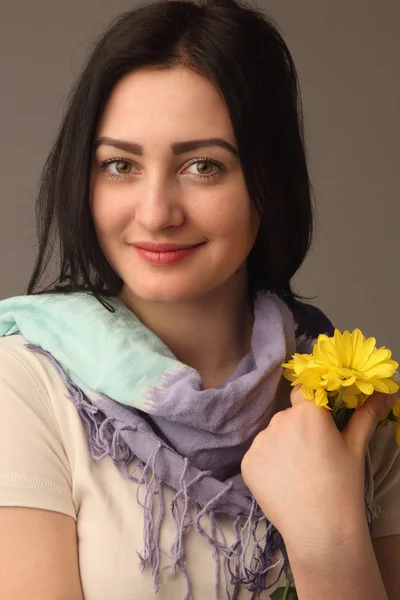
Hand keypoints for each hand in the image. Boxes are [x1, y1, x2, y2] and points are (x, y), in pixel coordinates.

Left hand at [241, 386, 397, 559]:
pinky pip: (259, 454)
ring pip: (273, 435)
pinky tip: (284, 482)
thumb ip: (367, 413)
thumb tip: (389, 392)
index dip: (311, 406)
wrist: (321, 530)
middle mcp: (279, 419)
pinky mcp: (247, 462)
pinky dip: (268, 464)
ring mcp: (260, 441)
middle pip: (288, 416)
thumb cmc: (343, 485)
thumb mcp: (355, 446)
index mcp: (307, 411)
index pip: (304, 392)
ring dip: (283, 446)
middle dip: (300, 430)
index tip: (320, 424)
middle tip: (315, 457)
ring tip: (299, 473)